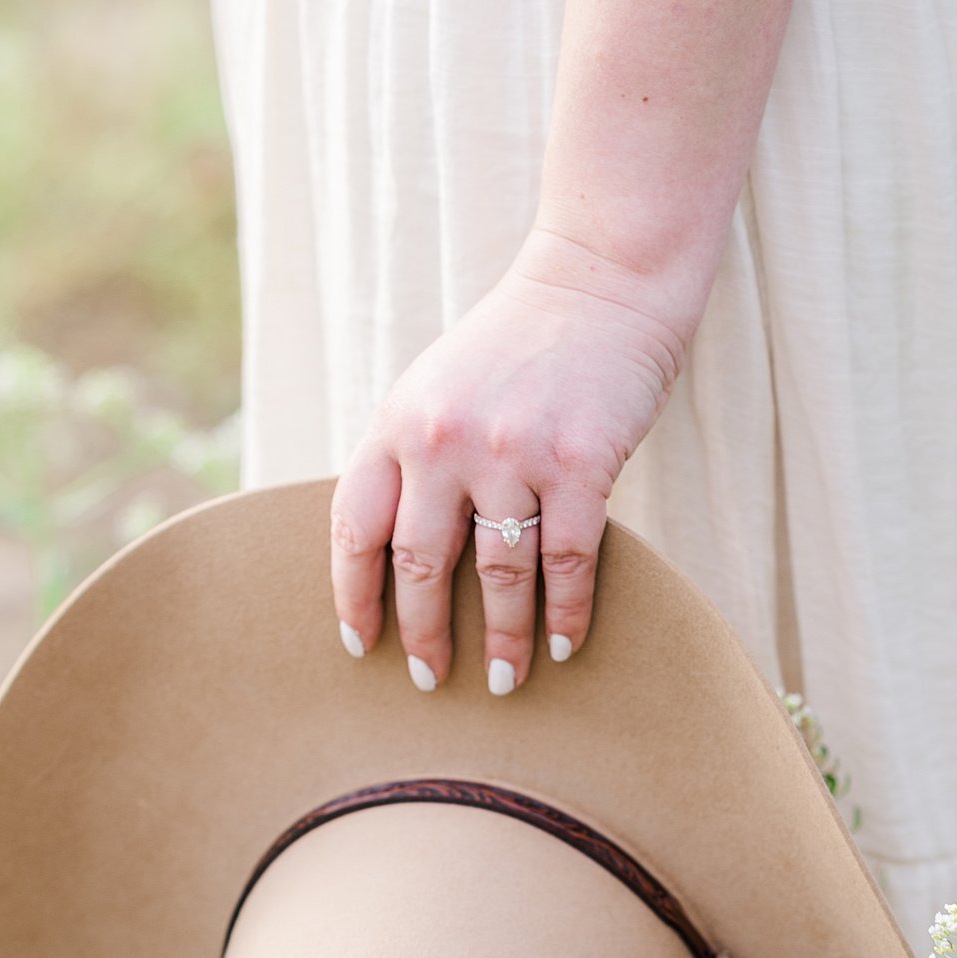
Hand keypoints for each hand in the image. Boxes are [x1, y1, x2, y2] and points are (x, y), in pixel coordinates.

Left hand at [330, 228, 692, 693]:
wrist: (603, 276)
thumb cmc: (520, 344)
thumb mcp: (439, 387)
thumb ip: (412, 457)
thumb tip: (395, 555)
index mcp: (399, 423)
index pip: (356, 527)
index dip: (353, 595)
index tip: (360, 644)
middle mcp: (445, 441)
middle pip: (420, 566)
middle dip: (422, 635)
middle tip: (429, 680)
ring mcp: (512, 453)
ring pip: (496, 576)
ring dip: (500, 641)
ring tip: (501, 681)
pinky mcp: (579, 465)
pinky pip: (566, 562)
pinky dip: (565, 612)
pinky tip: (564, 645)